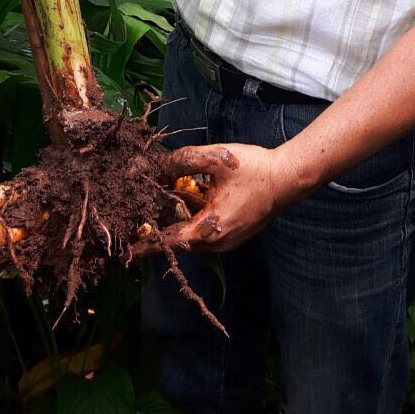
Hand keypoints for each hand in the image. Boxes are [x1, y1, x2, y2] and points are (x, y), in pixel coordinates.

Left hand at [132, 143, 299, 258]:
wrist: (288, 178)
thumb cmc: (254, 168)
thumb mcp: (215, 159)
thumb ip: (183, 161)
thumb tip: (159, 168)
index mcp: (210, 228)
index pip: (169, 243)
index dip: (146, 247)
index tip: (126, 254)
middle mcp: (217, 242)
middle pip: (179, 241)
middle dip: (159, 230)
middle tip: (140, 218)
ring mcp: (228, 241)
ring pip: (192, 238)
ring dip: (178, 223)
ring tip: (163, 205)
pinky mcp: (235, 234)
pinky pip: (206, 234)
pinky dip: (193, 221)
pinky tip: (192, 199)